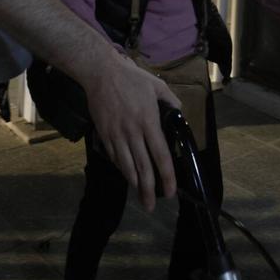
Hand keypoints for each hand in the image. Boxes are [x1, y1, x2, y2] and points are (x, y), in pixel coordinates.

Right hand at [83, 53, 179, 210]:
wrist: (100, 73)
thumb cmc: (131, 78)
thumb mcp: (157, 86)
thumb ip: (171, 102)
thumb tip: (179, 114)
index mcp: (149, 122)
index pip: (161, 156)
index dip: (167, 176)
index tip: (170, 191)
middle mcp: (133, 133)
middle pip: (142, 168)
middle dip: (148, 191)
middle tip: (151, 206)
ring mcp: (116, 135)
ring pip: (126, 166)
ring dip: (134, 183)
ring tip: (140, 196)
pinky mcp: (104, 134)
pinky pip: (114, 156)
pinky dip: (121, 168)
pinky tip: (127, 174)